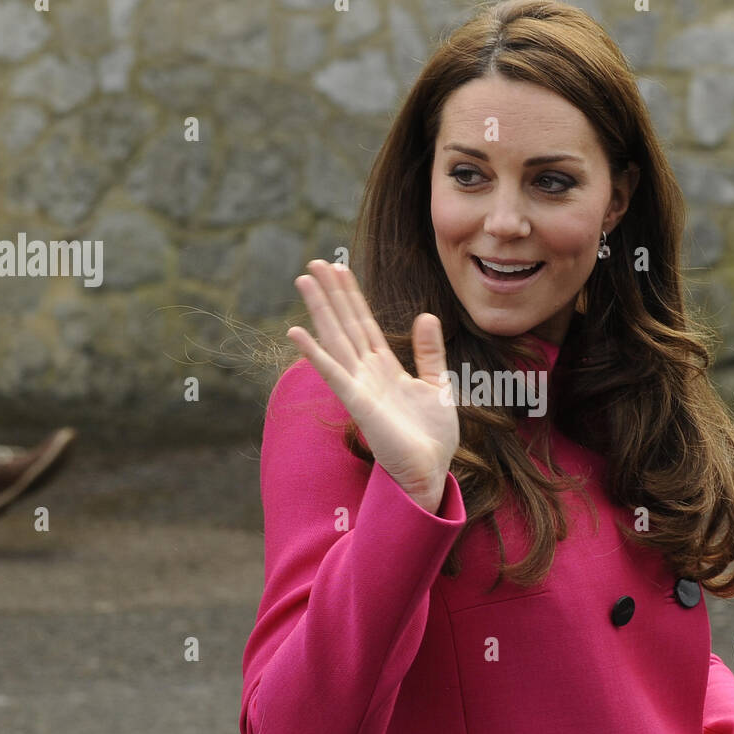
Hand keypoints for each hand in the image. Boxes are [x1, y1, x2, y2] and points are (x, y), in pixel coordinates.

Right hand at [287, 260, 458, 510]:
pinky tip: (296, 332)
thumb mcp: (437, 384)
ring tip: (304, 280)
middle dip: (331, 294)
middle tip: (314, 262)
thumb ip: (429, 351)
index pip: (364, 323)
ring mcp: (359, 387)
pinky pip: (333, 373)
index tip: (340, 268)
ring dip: (319, 310)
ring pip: (336, 340)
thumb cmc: (432, 436)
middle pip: (345, 324)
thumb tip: (426, 315)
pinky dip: (315, 354)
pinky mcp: (358, 404)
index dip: (352, 296)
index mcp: (386, 367)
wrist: (431, 471)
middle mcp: (367, 373)